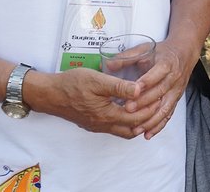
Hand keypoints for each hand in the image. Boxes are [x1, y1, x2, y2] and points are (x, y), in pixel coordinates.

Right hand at [29, 67, 155, 137]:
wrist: (49, 94)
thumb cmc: (72, 84)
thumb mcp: (97, 80)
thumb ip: (119, 86)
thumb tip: (140, 89)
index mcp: (107, 115)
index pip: (137, 119)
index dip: (150, 109)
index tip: (160, 97)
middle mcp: (104, 125)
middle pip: (132, 128)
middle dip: (146, 117)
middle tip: (157, 103)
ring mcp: (98, 126)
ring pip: (123, 130)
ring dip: (136, 122)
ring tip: (146, 108)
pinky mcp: (92, 123)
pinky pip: (114, 127)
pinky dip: (125, 121)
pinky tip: (127, 108)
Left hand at [121, 38, 192, 138]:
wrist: (184, 54)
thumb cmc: (163, 52)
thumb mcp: (146, 49)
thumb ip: (127, 57)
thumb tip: (108, 65)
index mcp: (166, 63)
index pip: (156, 74)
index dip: (145, 82)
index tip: (133, 90)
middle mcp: (173, 78)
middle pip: (160, 92)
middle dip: (144, 103)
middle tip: (128, 110)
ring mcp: (176, 91)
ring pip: (165, 107)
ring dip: (151, 119)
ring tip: (136, 128)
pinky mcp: (176, 100)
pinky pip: (168, 115)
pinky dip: (158, 126)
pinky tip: (147, 134)